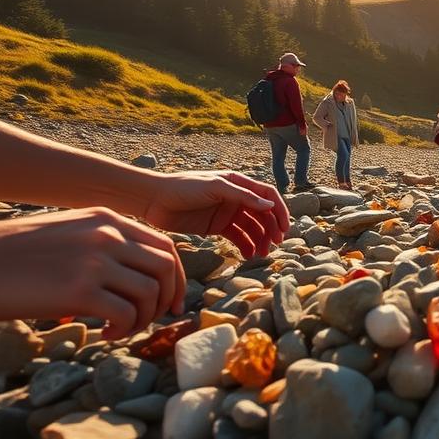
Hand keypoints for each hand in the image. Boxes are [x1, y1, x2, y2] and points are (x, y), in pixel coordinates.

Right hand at [0, 208, 182, 338]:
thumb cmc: (16, 255)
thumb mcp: (67, 235)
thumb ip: (102, 247)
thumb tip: (129, 283)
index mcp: (106, 219)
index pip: (165, 246)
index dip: (176, 277)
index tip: (172, 302)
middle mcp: (107, 235)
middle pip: (165, 268)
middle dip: (165, 299)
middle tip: (150, 320)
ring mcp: (94, 261)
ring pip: (150, 293)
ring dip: (143, 319)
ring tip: (120, 329)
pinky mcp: (79, 291)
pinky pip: (126, 314)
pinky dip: (123, 330)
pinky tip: (104, 334)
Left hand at [140, 171, 289, 258]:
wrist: (154, 200)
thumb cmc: (183, 187)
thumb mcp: (214, 187)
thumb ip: (242, 196)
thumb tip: (269, 205)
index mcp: (239, 183)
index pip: (267, 195)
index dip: (279, 210)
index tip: (284, 228)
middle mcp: (236, 198)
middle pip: (263, 214)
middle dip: (271, 229)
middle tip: (274, 244)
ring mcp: (227, 213)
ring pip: (252, 228)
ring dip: (259, 240)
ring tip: (260, 254)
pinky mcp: (217, 227)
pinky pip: (237, 237)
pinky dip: (245, 246)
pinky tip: (248, 255)